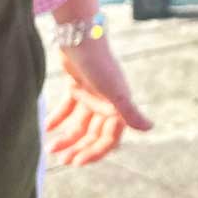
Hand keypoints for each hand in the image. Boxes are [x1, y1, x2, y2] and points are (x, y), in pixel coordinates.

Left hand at [46, 35, 153, 167]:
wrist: (80, 35)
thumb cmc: (99, 64)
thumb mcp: (115, 91)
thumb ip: (130, 112)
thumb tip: (150, 128)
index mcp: (116, 106)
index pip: (109, 138)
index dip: (95, 152)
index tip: (77, 163)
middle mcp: (105, 102)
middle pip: (92, 134)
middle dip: (78, 148)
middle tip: (61, 159)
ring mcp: (90, 93)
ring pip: (78, 123)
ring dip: (66, 137)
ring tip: (50, 148)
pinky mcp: (76, 84)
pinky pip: (67, 107)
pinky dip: (58, 118)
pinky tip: (47, 126)